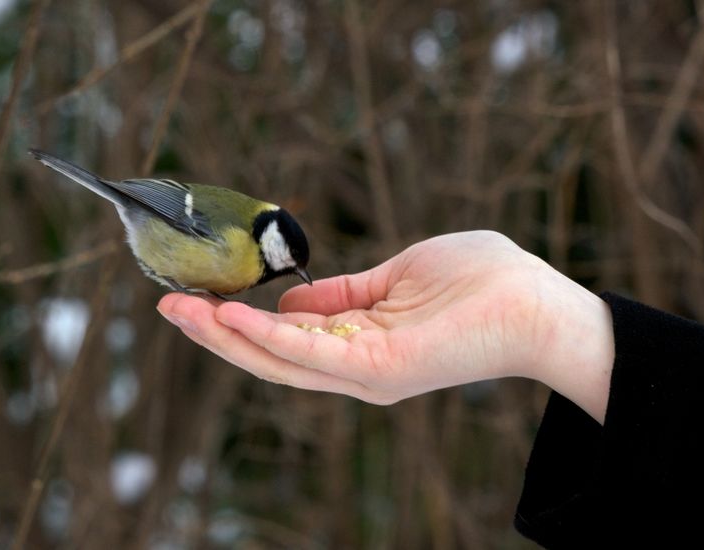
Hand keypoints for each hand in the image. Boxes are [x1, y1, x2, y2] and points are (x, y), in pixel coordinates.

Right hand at [157, 231, 614, 421]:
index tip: (198, 293)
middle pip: (269, 357)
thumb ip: (343, 293)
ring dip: (225, 335)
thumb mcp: (395, 276)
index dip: (239, 320)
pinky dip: (266, 336)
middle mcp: (354, 368)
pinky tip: (229, 315)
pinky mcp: (379, 370)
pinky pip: (311, 353)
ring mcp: (365, 374)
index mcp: (358, 343)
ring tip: (180, 309)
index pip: (284, 339)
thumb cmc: (481, 280)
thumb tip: (290, 299)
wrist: (537, 301)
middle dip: (215, 332)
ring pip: (279, 360)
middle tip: (166, 305)